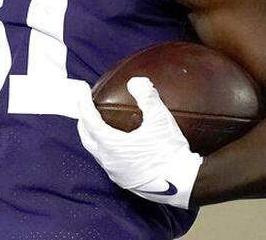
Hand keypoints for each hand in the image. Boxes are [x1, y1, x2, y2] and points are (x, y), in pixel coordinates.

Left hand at [77, 77, 202, 208]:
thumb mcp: (160, 120)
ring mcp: (115, 173)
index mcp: (111, 145)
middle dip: (84, 120)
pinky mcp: (125, 181)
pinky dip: (105, 148)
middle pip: (87, 137)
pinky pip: (107, 161)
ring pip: (96, 151)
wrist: (183, 184)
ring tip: (99, 123)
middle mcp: (108, 160)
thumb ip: (147, 98)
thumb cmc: (170, 152)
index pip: (89, 120)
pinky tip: (117, 144)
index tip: (82, 90)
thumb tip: (136, 81)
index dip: (83, 103)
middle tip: (86, 106)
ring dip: (93, 136)